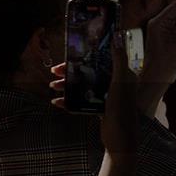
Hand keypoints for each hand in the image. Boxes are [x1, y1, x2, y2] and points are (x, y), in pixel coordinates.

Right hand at [48, 31, 142, 155]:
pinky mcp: (100, 108)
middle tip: (54, 71)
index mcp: (122, 74)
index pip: (101, 58)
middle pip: (90, 71)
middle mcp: (115, 83)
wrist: (120, 139)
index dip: (86, 54)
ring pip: (84, 85)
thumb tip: (117, 36)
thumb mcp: (121, 81)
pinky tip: (57, 102)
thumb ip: (119, 60)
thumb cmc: (122, 108)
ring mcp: (107, 95)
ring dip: (68, 85)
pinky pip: (82, 101)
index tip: (69, 53)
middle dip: (71, 71)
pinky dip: (70, 101)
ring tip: (53, 86)